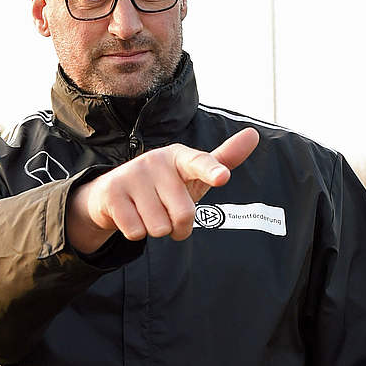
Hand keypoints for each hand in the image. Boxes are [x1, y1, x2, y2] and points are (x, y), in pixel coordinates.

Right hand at [67, 128, 259, 253]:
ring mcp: (131, 175)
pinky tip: (131, 216)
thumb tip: (254, 134)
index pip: (199, 163)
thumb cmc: (162, 185)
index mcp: (179, 156)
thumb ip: (223, 159)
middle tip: (166, 214)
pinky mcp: (112, 193)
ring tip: (147, 214)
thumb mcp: (192, 175)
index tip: (222, 177)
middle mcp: (155, 160)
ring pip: (159, 227)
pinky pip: (136, 231)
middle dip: (178, 226)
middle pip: (183, 213)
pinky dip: (136, 232)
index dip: (212, 171)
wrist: (112, 193)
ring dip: (156, 229)